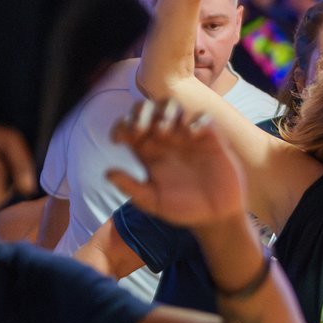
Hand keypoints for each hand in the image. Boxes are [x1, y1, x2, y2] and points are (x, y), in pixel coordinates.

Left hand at [107, 100, 246, 229]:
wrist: (215, 216)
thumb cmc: (184, 209)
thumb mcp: (153, 202)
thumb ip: (131, 188)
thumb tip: (107, 173)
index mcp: (149, 152)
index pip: (129, 126)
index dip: (121, 126)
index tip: (119, 140)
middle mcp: (166, 140)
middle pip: (148, 108)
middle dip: (141, 113)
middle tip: (140, 130)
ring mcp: (188, 137)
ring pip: (172, 106)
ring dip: (165, 112)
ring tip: (164, 131)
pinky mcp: (210, 139)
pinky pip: (202, 117)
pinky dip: (195, 121)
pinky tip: (191, 135)